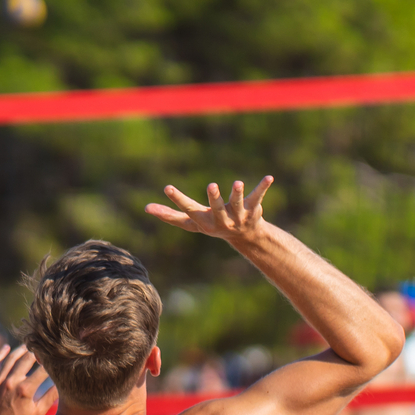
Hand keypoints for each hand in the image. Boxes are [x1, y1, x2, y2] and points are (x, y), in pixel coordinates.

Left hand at [0, 345, 57, 414]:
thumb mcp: (37, 414)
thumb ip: (49, 397)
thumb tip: (62, 384)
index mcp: (25, 390)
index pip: (43, 370)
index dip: (52, 363)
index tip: (58, 358)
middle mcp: (11, 381)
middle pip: (27, 359)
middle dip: (37, 352)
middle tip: (45, 348)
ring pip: (11, 358)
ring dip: (21, 349)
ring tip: (30, 345)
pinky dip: (1, 354)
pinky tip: (7, 347)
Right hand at [147, 177, 272, 242]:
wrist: (244, 236)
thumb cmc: (213, 225)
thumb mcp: (191, 222)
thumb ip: (170, 215)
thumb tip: (146, 208)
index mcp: (204, 222)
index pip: (188, 210)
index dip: (177, 200)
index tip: (167, 187)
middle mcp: (221, 220)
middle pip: (217, 209)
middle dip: (214, 199)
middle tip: (211, 185)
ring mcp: (238, 215)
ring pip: (238, 203)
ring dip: (237, 193)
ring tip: (238, 183)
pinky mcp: (253, 208)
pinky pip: (258, 196)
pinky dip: (263, 187)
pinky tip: (269, 178)